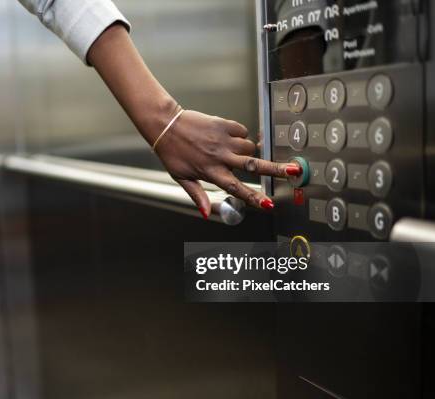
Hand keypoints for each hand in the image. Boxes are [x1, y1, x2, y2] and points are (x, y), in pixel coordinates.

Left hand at [154, 110, 299, 217]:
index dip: (254, 198)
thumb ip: (197, 195)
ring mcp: (223, 139)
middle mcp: (220, 156)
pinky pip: (243, 131)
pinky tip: (229, 138)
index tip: (270, 205)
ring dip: (249, 152)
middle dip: (276, 169)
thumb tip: (206, 213)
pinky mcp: (223, 124)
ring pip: (249, 147)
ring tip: (235, 152)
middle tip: (294, 170)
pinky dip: (241, 135)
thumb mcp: (182, 177)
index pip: (237, 188)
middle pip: (254, 165)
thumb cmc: (172, 152)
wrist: (165, 125)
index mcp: (211, 172)